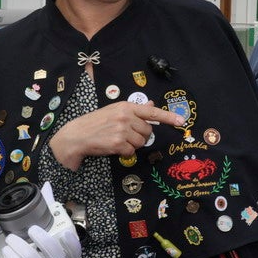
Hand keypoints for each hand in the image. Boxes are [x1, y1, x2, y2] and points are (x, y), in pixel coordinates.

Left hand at [0, 182, 80, 257]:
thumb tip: (46, 186)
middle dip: (45, 243)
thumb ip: (46, 208)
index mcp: (59, 251)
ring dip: (23, 250)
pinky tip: (8, 251)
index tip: (65, 233)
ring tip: (11, 238)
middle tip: (32, 230)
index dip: (73, 244)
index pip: (74, 252)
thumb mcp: (41, 225)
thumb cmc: (32, 242)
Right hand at [49, 101, 185, 170]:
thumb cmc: (95, 122)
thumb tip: (152, 105)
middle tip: (125, 135)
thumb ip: (134, 110)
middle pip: (147, 131)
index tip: (181, 121)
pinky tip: (113, 147)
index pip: (151, 112)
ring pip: (141, 143)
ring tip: (117, 140)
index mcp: (126, 106)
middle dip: (140, 136)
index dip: (168, 117)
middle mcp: (125, 116)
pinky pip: (131, 151)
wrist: (76, 135)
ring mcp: (122, 130)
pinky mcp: (117, 143)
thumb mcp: (114, 111)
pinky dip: (124, 152)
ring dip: (132, 145)